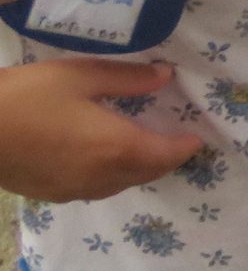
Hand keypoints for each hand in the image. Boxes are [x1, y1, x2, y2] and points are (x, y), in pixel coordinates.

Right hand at [0, 60, 202, 202]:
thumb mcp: (80, 76)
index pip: (165, 154)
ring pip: (121, 185)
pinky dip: (111, 177)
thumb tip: (165, 76)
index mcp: (116, 148)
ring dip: (139, 170)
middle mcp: (101, 177)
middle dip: (166, 160)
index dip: (184, 147)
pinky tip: (103, 162)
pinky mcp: (51, 194)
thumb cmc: (27, 97)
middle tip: (176, 144)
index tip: (197, 139)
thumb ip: (126, 79)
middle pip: (147, 173)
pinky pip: (95, 190)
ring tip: (145, 150)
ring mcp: (73, 190)